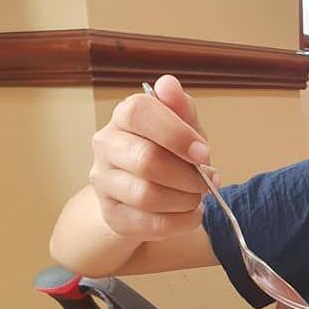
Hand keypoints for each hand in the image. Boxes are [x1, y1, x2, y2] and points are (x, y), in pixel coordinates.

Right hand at [89, 75, 220, 241]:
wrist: (144, 193)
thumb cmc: (169, 152)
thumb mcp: (183, 126)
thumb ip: (181, 108)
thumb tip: (169, 84)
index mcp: (125, 116)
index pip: (140, 113)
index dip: (176, 134)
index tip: (203, 152)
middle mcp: (106, 145)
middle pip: (145, 160)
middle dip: (186, 176)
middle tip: (205, 181)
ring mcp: (104, 182)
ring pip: (146, 195)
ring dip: (184, 200)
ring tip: (197, 197)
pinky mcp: (112, 214)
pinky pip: (149, 224)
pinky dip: (181, 222)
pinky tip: (191, 214)